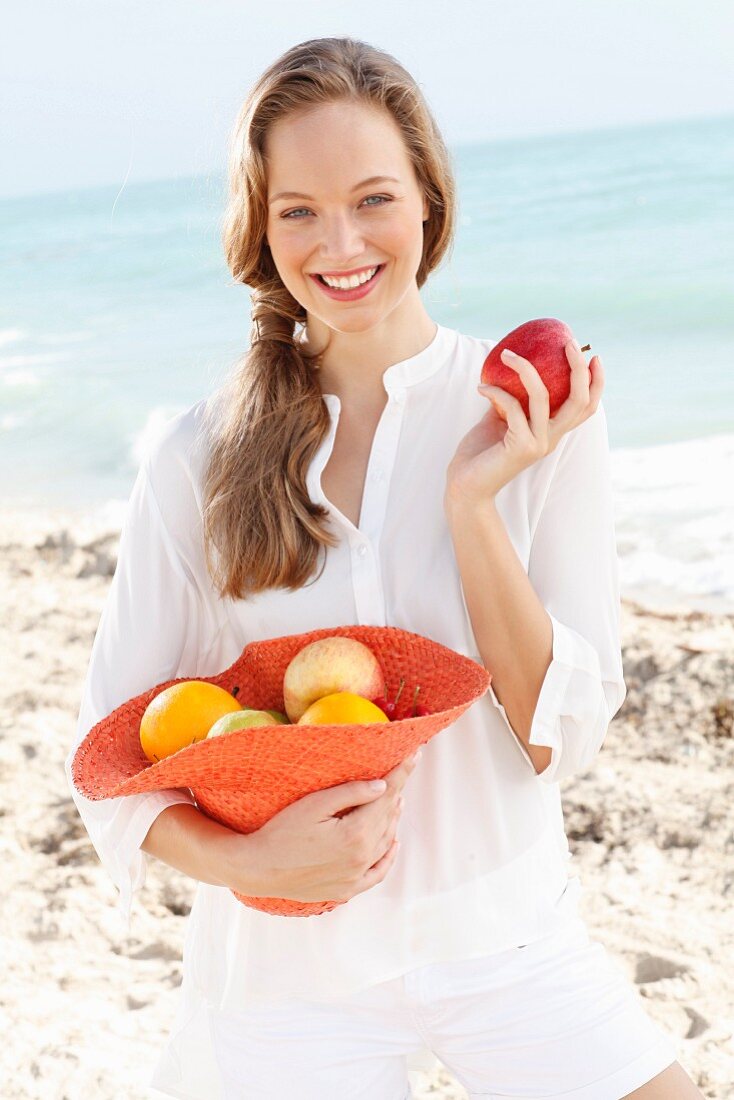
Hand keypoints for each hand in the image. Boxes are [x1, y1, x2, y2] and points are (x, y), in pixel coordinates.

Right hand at [227, 752, 420, 902]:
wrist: (258, 870)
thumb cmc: (281, 832)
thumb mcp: (313, 805)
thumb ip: (350, 794)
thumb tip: (383, 786)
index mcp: (356, 834)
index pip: (386, 796)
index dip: (401, 772)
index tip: (414, 754)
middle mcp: (362, 857)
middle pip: (388, 817)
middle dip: (397, 790)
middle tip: (403, 768)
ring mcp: (356, 876)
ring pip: (386, 841)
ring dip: (393, 817)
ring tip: (396, 797)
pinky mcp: (347, 889)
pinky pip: (378, 872)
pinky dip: (389, 855)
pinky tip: (393, 842)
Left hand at [445, 341, 603, 507]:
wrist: (465, 486)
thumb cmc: (481, 452)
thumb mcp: (500, 419)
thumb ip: (512, 398)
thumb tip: (512, 367)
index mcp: (552, 432)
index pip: (586, 407)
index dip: (596, 382)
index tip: (593, 356)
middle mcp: (551, 438)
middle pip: (579, 400)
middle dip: (578, 368)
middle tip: (567, 343)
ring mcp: (538, 444)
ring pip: (542, 397)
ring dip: (525, 369)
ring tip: (507, 354)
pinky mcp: (521, 447)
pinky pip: (513, 408)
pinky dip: (496, 392)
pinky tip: (481, 388)